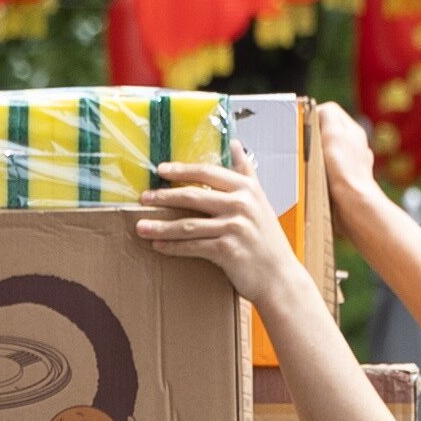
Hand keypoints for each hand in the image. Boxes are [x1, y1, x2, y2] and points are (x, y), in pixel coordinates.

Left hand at [135, 160, 314, 318]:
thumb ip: (246, 173)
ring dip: (161, 226)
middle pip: (193, 196)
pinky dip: (173, 247)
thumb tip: (235, 144)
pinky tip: (158, 246)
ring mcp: (235, 227)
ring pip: (188, 224)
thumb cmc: (266, 239)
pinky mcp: (227, 250)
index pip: (208, 172)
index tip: (161, 170)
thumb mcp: (260, 201)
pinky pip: (192, 246)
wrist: (279, 276)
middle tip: (143, 198)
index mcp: (247, 189)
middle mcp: (241, 205)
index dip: (182, 170)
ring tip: (141, 227)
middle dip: (164, 197)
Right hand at [303, 99, 382, 208]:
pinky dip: (323, 172)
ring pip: (330, 152)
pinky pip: (332, 170)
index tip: (300, 126)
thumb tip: (318, 111)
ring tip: (307, 162)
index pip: (330, 111)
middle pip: (329, 132)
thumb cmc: (343, 168)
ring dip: (318, 156)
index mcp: (352, 130)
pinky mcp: (349, 182)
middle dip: (314, 136)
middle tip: (301, 144)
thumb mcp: (333, 132)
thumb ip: (326, 115)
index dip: (313, 115)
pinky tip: (316, 179)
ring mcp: (354, 164)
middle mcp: (356, 145)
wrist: (355, 204)